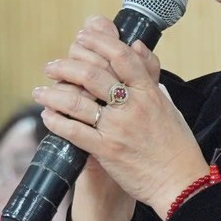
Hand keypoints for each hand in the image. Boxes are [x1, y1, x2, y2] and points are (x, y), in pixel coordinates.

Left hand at [33, 16, 208, 220]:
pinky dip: (56, 122)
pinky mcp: (107, 151)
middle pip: (92, 75)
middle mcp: (133, 106)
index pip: (122, 56)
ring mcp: (118, 129)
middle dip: (66, 67)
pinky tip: (47, 116)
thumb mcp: (168, 104)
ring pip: (77, 102)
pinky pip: (75, 132)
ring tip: (40, 92)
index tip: (82, 37)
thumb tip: (137, 46)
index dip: (98, 42)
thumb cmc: (176, 145)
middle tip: (51, 66)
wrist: (181, 183)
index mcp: (149, 92)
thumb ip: (151, 75)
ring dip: (53, 94)